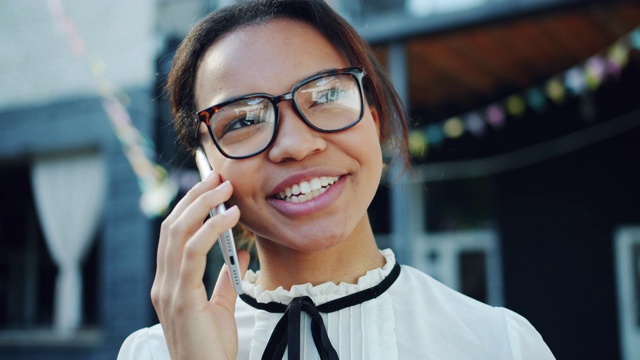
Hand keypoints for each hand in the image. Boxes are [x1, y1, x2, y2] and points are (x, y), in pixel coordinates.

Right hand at [151, 173, 249, 359]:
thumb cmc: (211, 348)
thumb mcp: (220, 309)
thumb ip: (224, 282)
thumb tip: (239, 256)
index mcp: (170, 283)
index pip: (174, 234)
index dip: (190, 207)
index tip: (211, 187)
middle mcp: (163, 283)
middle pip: (172, 226)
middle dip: (195, 197)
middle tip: (218, 177)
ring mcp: (168, 290)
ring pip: (177, 233)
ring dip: (202, 205)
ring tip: (225, 188)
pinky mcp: (180, 298)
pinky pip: (192, 253)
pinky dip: (211, 229)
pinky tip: (230, 217)